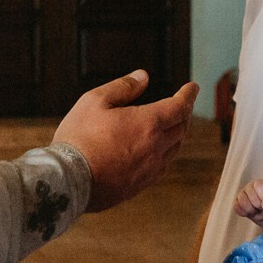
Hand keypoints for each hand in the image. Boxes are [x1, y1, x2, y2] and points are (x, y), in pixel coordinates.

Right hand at [54, 70, 200, 211]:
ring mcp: (150, 169)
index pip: (180, 107)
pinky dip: (166, 154)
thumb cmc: (79, 140)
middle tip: (183, 105)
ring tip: (174, 126)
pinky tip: (158, 152)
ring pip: (175, 149)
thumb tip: (142, 77)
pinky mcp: (141, 185)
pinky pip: (162, 167)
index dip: (188, 95)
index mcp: (148, 124)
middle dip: (184, 113)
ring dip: (178, 134)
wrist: (69, 181)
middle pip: (182, 127)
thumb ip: (122, 87)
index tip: (192, 88)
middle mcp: (155, 148)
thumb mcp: (94, 101)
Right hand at [233, 179, 262, 224]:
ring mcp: (241, 195)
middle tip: (262, 208)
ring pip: (242, 200)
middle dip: (257, 204)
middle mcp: (249, 187)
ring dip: (250, 209)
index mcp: (260, 183)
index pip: (258, 185)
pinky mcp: (236, 203)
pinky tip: (250, 214)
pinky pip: (236, 207)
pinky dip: (243, 212)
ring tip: (256, 211)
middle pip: (250, 193)